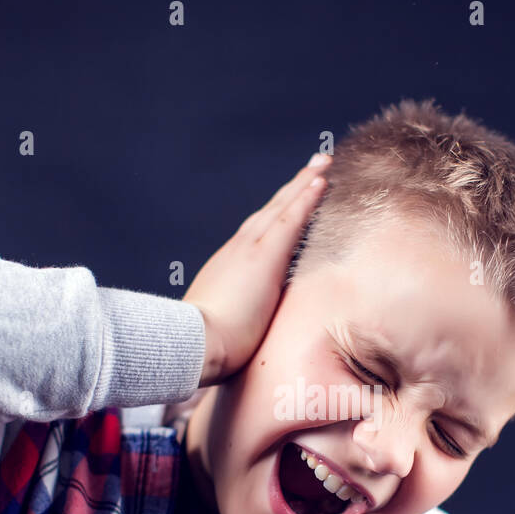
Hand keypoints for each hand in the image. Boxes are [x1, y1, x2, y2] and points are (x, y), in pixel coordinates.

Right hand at [184, 153, 331, 386]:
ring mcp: (250, 251)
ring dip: (302, 184)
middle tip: (313, 169)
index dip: (276, 218)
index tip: (290, 204)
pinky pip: (290, 219)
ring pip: (282, 208)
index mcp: (229, 270)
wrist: (192, 346)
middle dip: (292, 192)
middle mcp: (238, 252)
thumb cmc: (204, 348)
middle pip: (271, 213)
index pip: (258, 238)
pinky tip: (320, 181)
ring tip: (322, 165)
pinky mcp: (264, 256)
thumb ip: (235, 327)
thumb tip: (242, 341)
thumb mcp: (222, 331)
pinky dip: (304, 198)